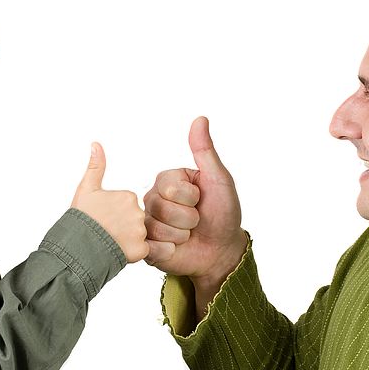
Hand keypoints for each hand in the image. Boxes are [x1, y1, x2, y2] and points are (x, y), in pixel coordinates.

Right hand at [71, 143, 148, 262]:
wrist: (76, 245)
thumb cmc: (81, 218)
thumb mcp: (87, 188)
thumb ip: (96, 166)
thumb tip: (96, 144)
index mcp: (128, 196)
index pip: (128, 205)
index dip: (116, 213)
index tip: (104, 218)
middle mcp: (138, 212)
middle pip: (135, 220)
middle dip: (124, 226)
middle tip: (106, 231)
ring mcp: (140, 231)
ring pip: (139, 235)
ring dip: (128, 240)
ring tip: (110, 242)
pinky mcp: (141, 249)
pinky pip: (143, 251)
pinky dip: (132, 253)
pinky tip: (118, 251)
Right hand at [143, 117, 247, 295]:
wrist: (222, 250)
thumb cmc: (223, 213)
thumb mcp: (219, 180)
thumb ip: (205, 151)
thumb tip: (200, 119)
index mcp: (168, 181)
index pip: (170, 186)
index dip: (191, 197)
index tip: (201, 200)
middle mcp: (153, 199)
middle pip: (161, 207)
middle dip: (187, 218)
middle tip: (196, 221)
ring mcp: (147, 223)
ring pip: (157, 228)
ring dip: (181, 235)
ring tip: (188, 235)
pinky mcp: (146, 247)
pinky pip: (150, 247)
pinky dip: (169, 250)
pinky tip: (177, 249)